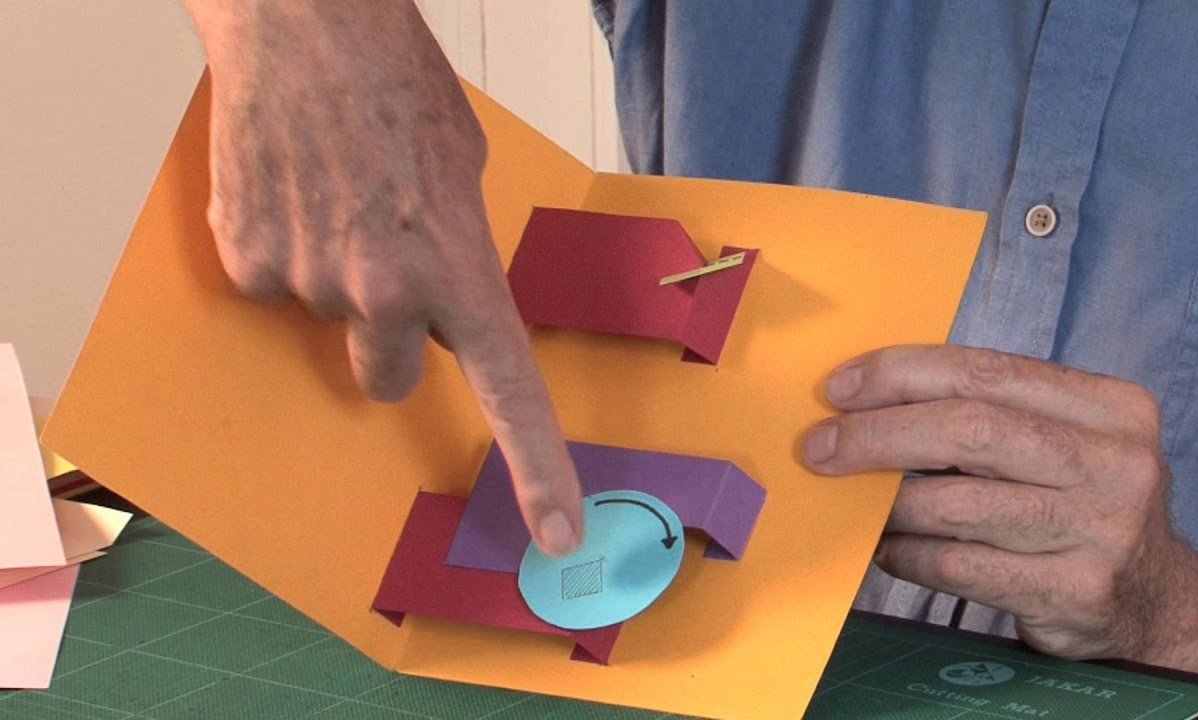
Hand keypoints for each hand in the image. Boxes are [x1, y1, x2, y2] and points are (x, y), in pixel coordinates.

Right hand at [183, 1, 581, 554]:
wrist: (307, 23)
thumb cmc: (397, 84)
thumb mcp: (463, 174)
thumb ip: (457, 254)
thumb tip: (435, 299)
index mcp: (459, 272)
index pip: (512, 397)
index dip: (539, 472)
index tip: (558, 533)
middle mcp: (386, 293)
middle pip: (384, 379)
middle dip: (385, 338)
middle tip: (380, 264)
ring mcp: (310, 281)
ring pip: (324, 319)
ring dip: (331, 279)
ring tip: (334, 200)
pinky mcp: (248, 261)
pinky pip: (269, 285)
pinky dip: (280, 249)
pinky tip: (291, 190)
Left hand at [802, 345, 1197, 684]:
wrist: (1160, 603)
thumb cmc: (1081, 505)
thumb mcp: (1063, 442)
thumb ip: (989, 413)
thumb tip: (866, 400)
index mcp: (1110, 406)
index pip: (985, 372)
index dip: (901, 374)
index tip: (839, 387)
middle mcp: (1115, 463)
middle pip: (969, 430)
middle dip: (877, 435)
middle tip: (818, 447)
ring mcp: (1102, 532)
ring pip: (957, 505)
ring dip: (887, 504)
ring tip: (851, 502)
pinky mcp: (1076, 593)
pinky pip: (960, 566)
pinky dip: (908, 555)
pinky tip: (886, 549)